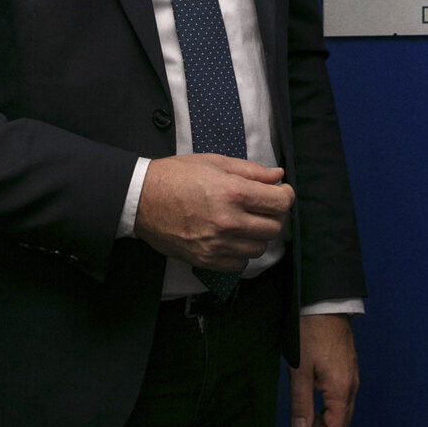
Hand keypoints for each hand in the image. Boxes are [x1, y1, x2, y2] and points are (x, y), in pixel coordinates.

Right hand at [134, 153, 293, 271]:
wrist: (141, 199)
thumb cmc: (175, 176)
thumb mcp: (214, 162)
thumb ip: (250, 170)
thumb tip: (277, 175)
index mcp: (233, 192)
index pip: (279, 202)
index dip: (286, 195)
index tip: (281, 192)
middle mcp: (229, 221)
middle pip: (274, 227)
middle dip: (273, 214)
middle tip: (262, 205)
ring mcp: (218, 244)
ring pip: (260, 248)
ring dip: (258, 234)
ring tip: (245, 221)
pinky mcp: (207, 260)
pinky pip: (240, 263)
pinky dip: (241, 252)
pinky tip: (231, 237)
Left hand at [288, 314, 358, 426]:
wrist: (324, 302)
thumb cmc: (311, 331)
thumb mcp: (300, 368)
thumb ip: (301, 402)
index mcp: (342, 389)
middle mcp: (352, 385)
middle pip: (341, 423)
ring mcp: (352, 375)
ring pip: (342, 410)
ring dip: (325, 423)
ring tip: (305, 426)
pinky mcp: (348, 367)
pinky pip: (342, 397)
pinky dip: (329, 409)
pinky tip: (315, 405)